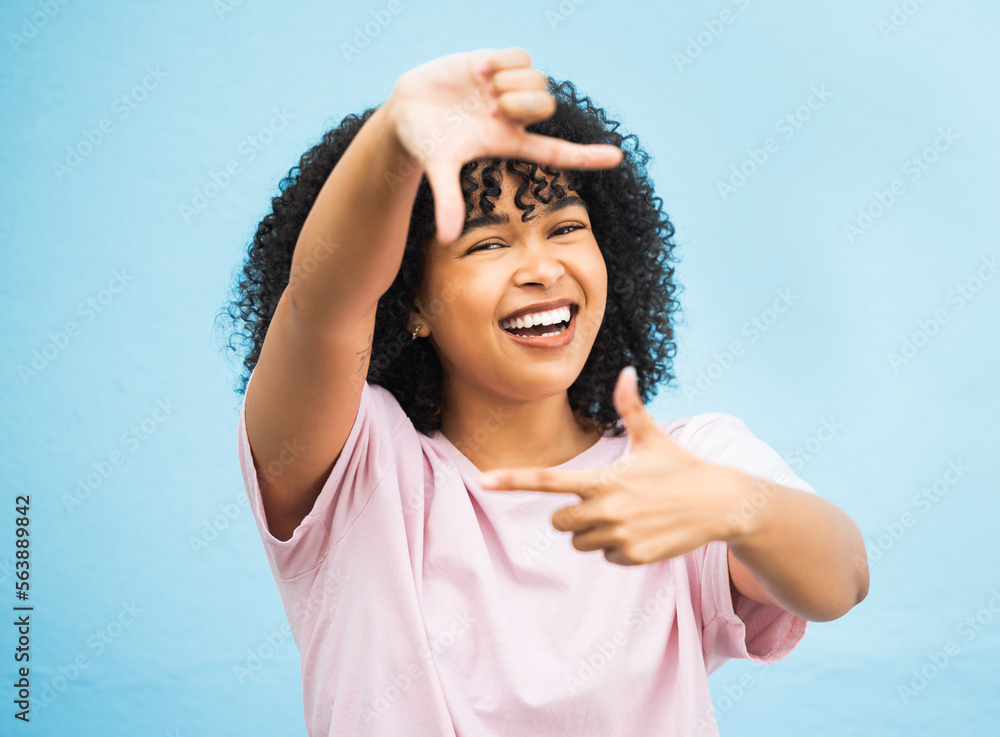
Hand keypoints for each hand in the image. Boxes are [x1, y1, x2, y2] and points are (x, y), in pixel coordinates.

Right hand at [386, 47, 623, 243]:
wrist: (407, 110)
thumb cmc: (426, 143)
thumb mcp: (438, 168)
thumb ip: (447, 201)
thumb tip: (447, 239)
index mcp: (510, 143)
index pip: (557, 152)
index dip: (587, 155)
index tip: (619, 158)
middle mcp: (515, 117)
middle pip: (547, 107)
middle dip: (525, 104)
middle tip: (494, 107)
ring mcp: (508, 89)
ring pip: (538, 80)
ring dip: (512, 83)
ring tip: (483, 88)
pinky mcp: (497, 63)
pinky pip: (521, 57)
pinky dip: (504, 62)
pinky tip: (480, 71)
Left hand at [479, 367, 737, 565]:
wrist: (718, 504)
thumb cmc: (679, 466)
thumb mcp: (652, 437)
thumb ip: (631, 406)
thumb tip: (626, 371)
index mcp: (602, 478)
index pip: (547, 480)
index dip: (513, 480)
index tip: (483, 480)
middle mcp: (606, 509)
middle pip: (558, 521)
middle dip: (572, 513)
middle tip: (605, 500)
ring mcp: (618, 535)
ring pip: (580, 541)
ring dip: (594, 531)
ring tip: (629, 514)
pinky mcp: (632, 557)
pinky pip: (604, 556)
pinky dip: (617, 547)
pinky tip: (642, 531)